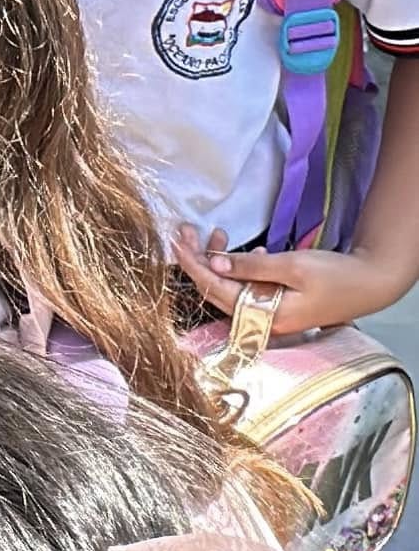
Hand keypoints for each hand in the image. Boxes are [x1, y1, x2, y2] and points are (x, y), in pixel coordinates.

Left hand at [173, 224, 408, 334]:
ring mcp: (268, 313)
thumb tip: (214, 264)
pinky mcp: (277, 304)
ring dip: (219, 260)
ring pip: (230, 286)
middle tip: (186, 231)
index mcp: (263, 314)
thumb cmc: (336, 276)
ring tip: (216, 233)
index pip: (214, 289)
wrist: (372, 283)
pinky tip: (250, 253)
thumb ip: (252, 268)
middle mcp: (261, 319)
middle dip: (198, 259)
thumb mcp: (293, 267)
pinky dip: (241, 268)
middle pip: (216, 289)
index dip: (192, 264)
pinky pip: (248, 287)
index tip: (177, 241)